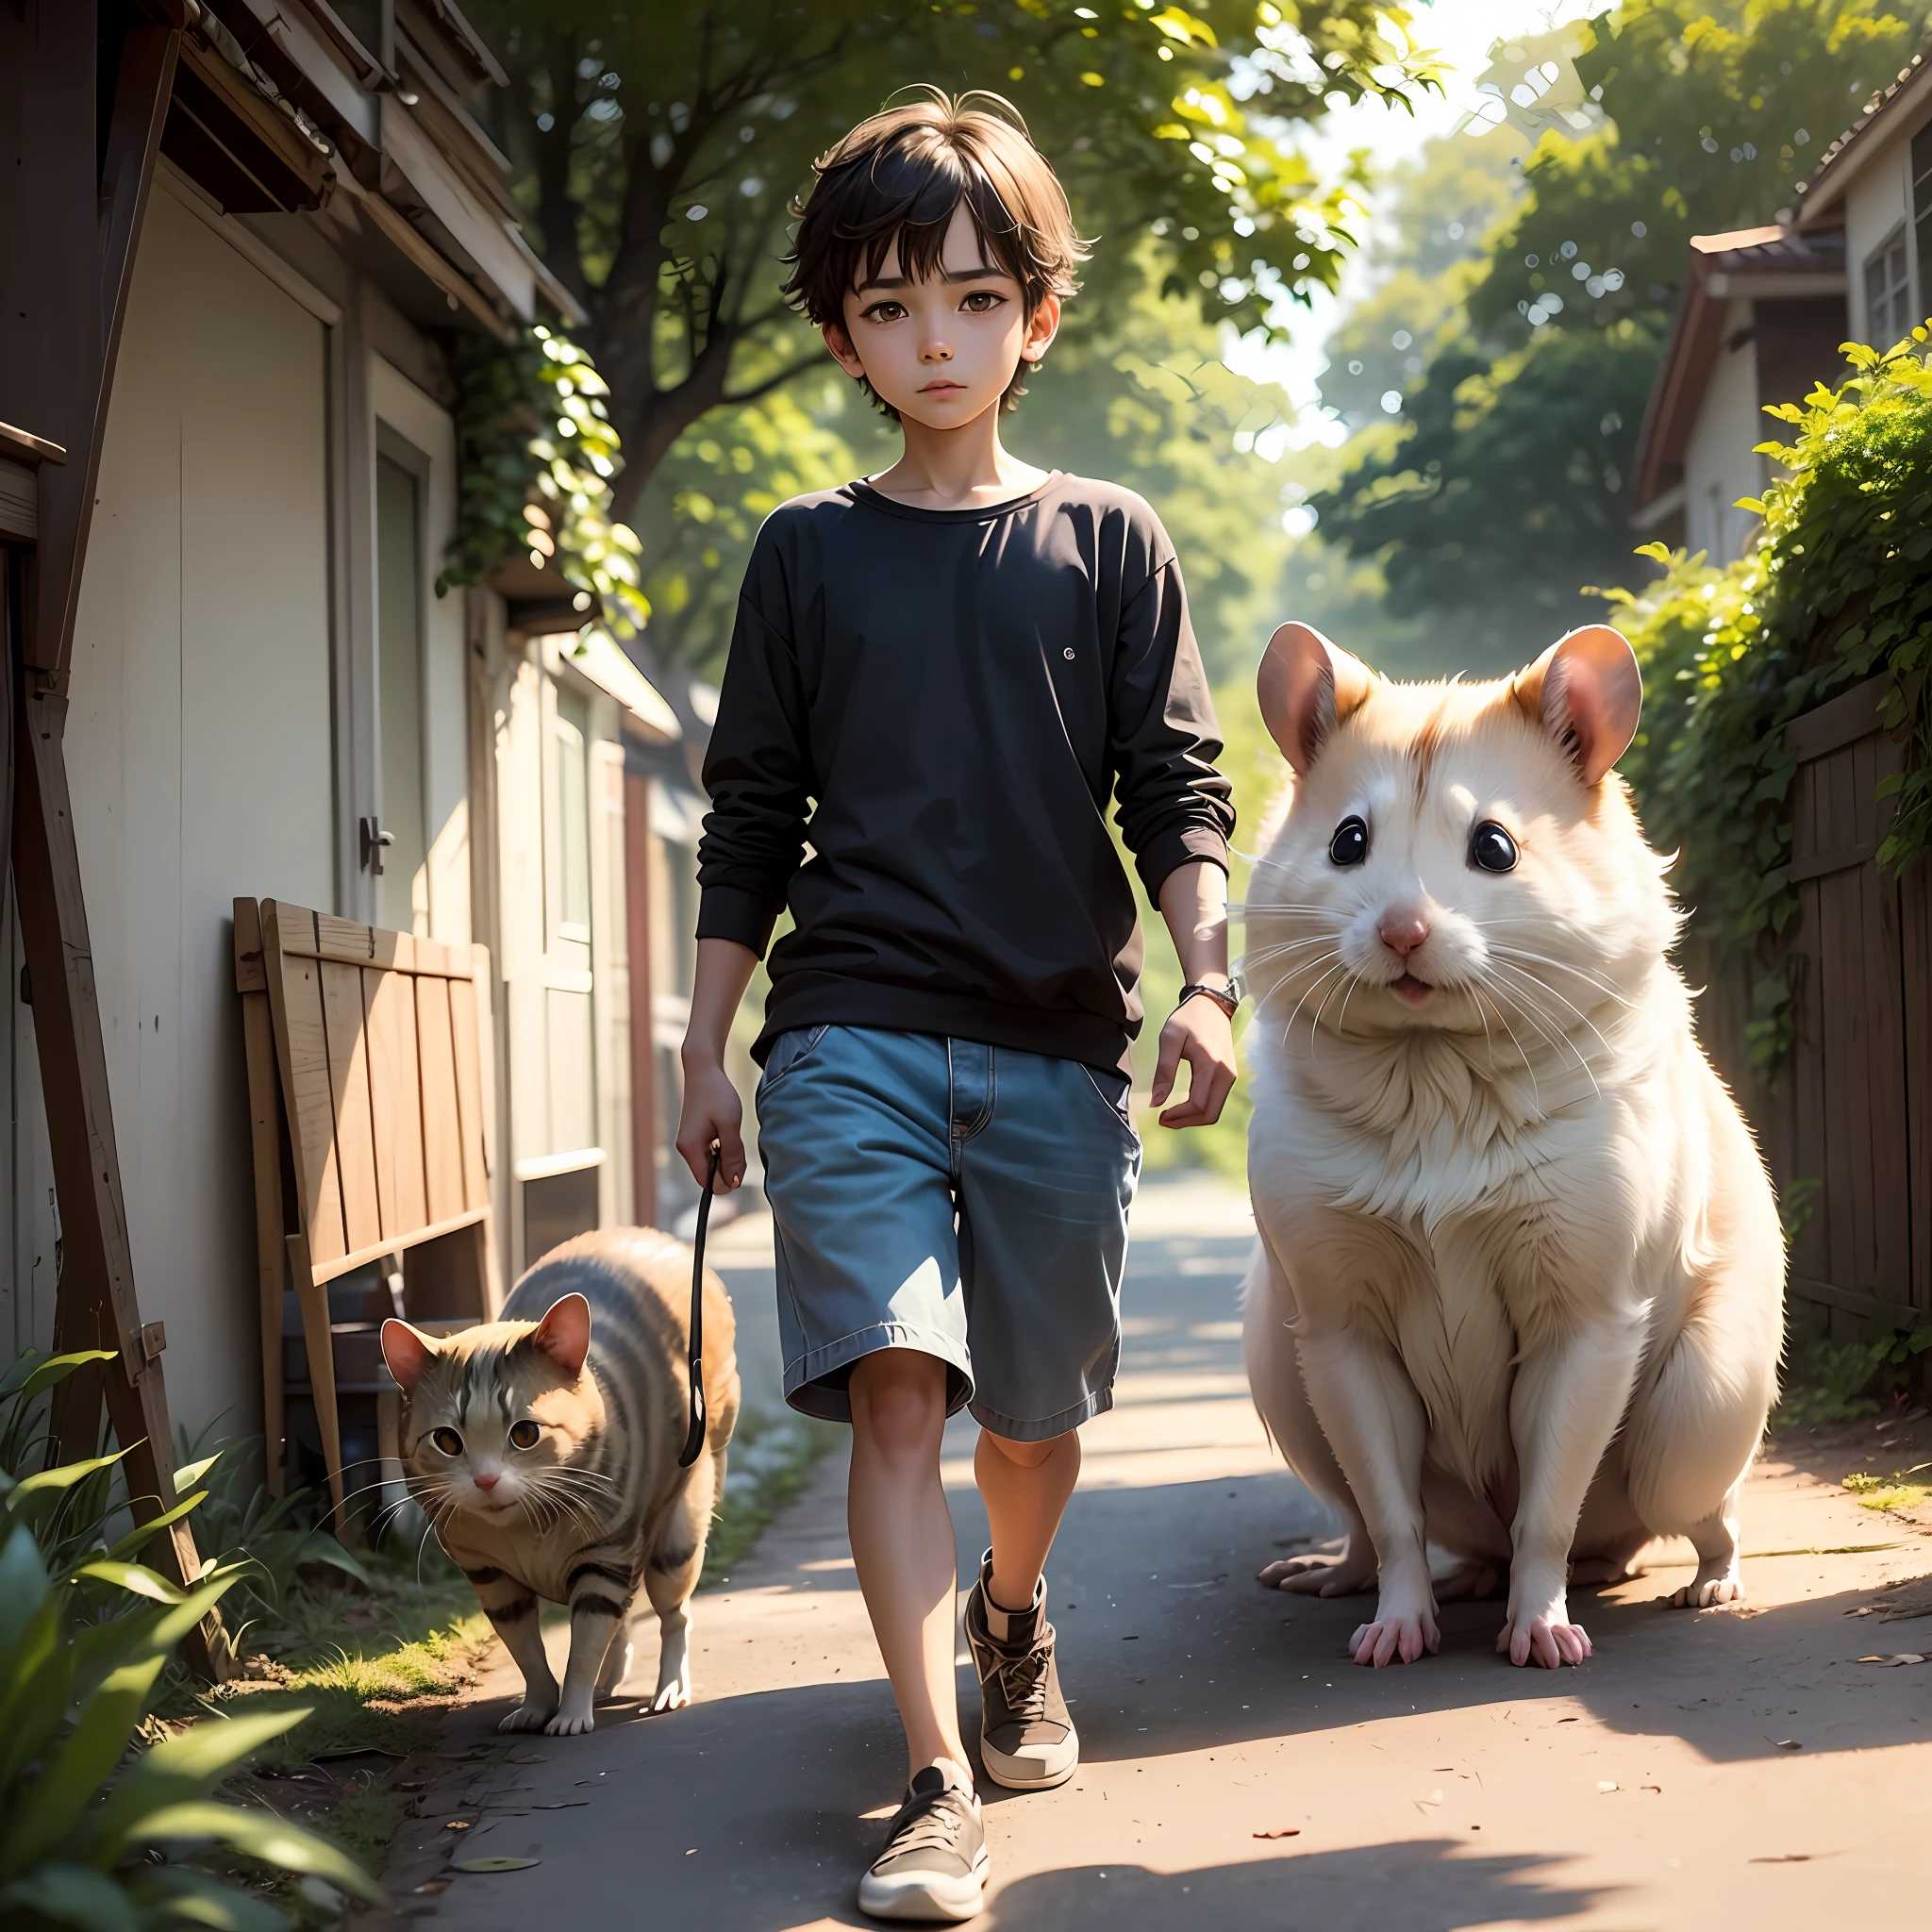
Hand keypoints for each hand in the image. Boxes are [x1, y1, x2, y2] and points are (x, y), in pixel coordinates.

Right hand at [675, 1053, 746, 1191]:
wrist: (704, 1070)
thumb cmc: (717, 1094)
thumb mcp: (729, 1124)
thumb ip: (732, 1154)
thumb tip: (734, 1182)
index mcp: (690, 1148)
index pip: (706, 1182)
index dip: (725, 1181)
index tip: (739, 1165)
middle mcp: (686, 1149)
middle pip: (709, 1175)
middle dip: (728, 1169)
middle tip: (740, 1148)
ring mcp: (690, 1143)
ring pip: (712, 1164)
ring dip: (728, 1158)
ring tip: (735, 1137)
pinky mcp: (696, 1137)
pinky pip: (711, 1153)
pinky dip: (724, 1149)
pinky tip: (730, 1135)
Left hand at [1150, 994, 1236, 1128]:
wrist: (1211, 1005)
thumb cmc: (1188, 1019)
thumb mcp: (1170, 1039)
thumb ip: (1164, 1071)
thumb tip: (1156, 1101)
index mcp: (1210, 1065)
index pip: (1197, 1104)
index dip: (1178, 1116)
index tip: (1159, 1115)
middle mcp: (1226, 1074)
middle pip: (1210, 1114)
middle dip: (1186, 1122)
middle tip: (1164, 1120)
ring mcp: (1231, 1076)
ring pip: (1214, 1111)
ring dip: (1193, 1118)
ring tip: (1171, 1114)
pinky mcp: (1230, 1076)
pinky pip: (1216, 1101)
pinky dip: (1201, 1109)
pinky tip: (1184, 1105)